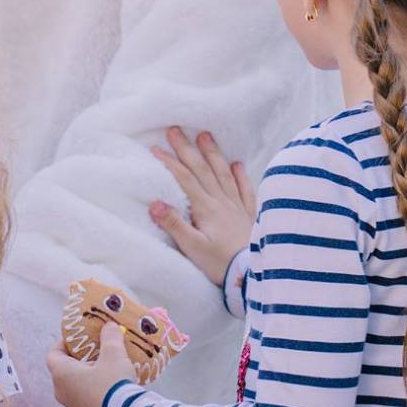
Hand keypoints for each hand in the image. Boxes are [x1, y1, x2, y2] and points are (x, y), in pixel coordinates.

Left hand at [47, 322, 135, 406]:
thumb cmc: (113, 384)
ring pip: (75, 384)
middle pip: (65, 369)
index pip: (53, 354)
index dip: (64, 343)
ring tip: (108, 365)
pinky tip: (112, 383)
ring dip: (89, 373)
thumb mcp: (114, 355)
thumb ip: (110, 337)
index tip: (78, 338)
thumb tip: (109, 327)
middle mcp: (62, 392)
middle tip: (97, 350)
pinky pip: (85, 396)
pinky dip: (94, 387)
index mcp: (61, 374)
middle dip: (81, 358)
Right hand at [149, 127, 257, 286]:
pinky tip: (238, 164)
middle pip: (202, 170)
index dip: (170, 162)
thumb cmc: (220, 264)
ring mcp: (237, 207)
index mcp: (206, 208)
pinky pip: (245, 190)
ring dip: (213, 154)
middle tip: (176, 130)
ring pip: (223, 174)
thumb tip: (155, 203)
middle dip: (188, 149)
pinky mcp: (249, 216)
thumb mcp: (192, 247)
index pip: (185, 179)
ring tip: (205, 136)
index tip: (156, 147)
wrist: (251, 276)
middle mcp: (222, 202)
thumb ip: (174, 225)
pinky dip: (241, 176)